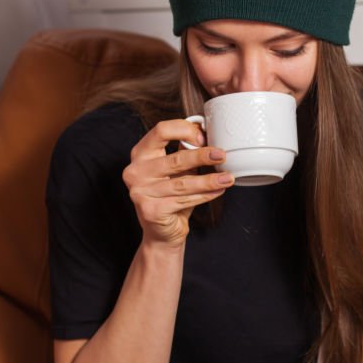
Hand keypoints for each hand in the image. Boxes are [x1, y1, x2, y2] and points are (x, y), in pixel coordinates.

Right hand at [123, 119, 233, 246]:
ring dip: (209, 180)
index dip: (185, 131)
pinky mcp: (151, 211)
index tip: (203, 137)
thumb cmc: (170, 195)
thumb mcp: (177, 169)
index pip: (161, 131)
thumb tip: (205, 132)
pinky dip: (204, 196)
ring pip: (183, 183)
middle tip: (221, 155)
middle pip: (175, 158)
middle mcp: (135, 171)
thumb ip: (185, 150)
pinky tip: (218, 191)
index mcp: (140, 154)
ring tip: (227, 178)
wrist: (162, 232)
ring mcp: (140, 192)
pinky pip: (184, 200)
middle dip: (202, 156)